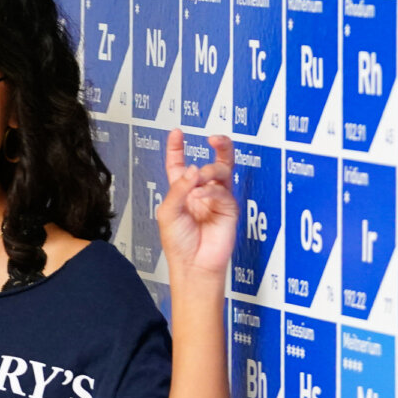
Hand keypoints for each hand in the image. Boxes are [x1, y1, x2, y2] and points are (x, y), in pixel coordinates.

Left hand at [156, 129, 235, 284]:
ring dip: (209, 171)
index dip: (177, 147)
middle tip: (213, 138)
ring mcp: (217, 198)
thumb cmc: (178, 243)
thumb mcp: (168, 212)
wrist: (194, 265)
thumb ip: (178, 188)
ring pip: (220, 171)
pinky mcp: (229, 208)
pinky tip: (201, 197)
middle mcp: (201, 191)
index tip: (177, 133)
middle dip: (218, 146)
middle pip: (213, 161)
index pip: (180, 163)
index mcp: (182, 190)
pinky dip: (211, 190)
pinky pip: (223, 190)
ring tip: (200, 179)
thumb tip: (195, 168)